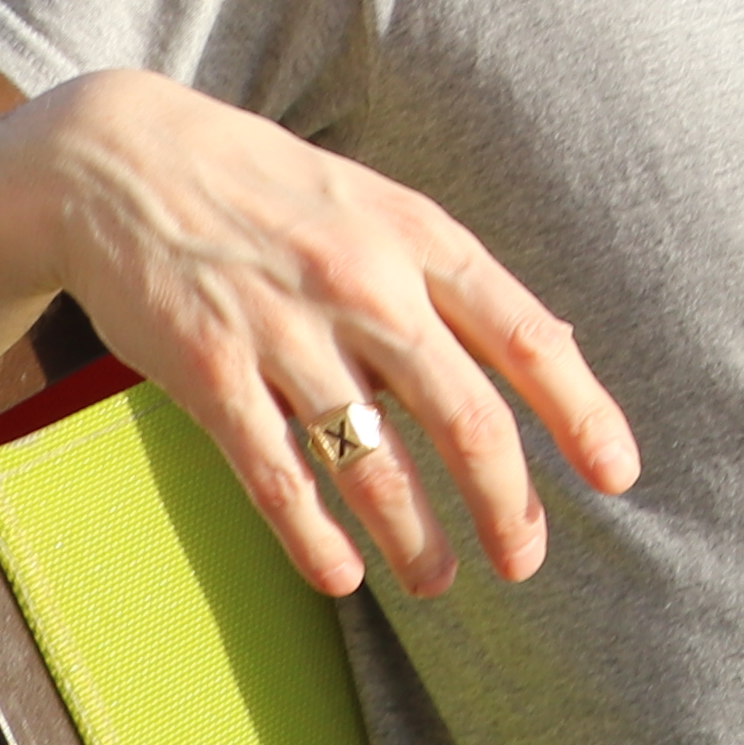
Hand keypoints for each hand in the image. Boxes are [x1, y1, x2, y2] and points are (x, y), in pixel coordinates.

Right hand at [17, 71, 635, 599]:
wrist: (124, 163)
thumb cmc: (277, 195)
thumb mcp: (385, 209)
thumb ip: (454, 282)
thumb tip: (551, 352)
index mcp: (425, 241)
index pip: (530, 338)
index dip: (582, 413)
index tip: (618, 475)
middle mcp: (369, 287)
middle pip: (465, 416)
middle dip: (507, 503)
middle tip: (525, 560)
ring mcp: (287, 333)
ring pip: (373, 460)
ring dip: (415, 535)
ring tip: (441, 581)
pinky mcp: (210, 373)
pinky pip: (275, 474)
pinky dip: (313, 535)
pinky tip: (341, 577)